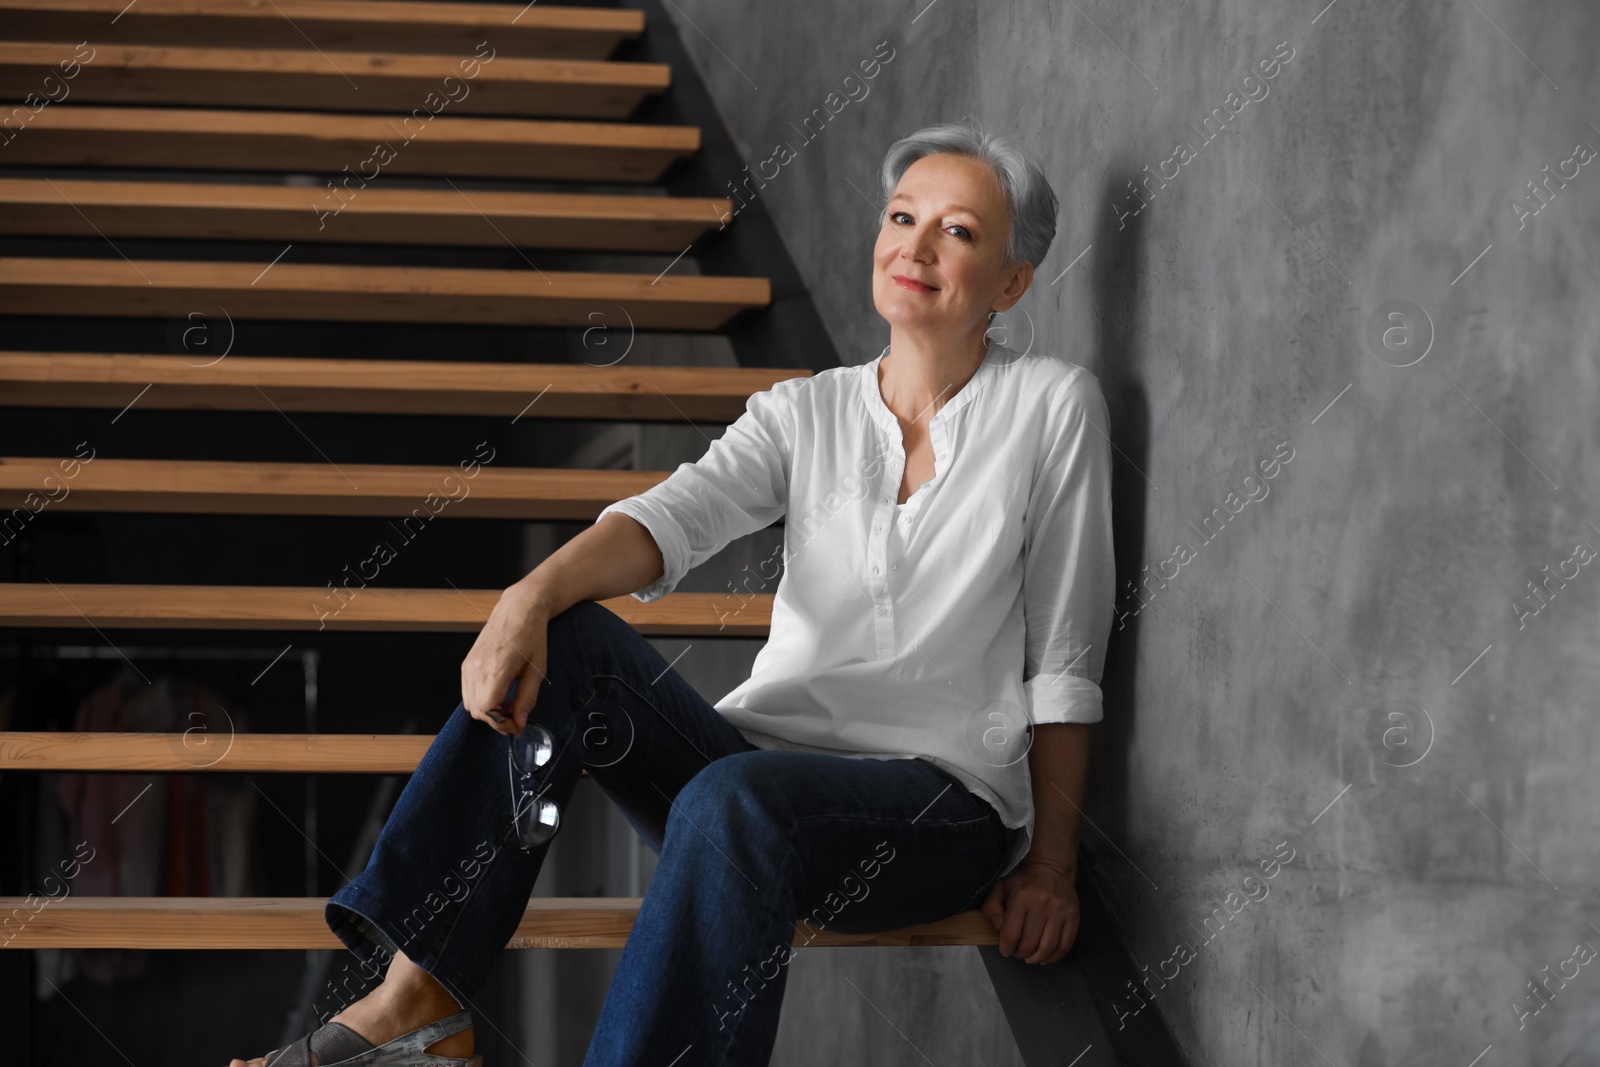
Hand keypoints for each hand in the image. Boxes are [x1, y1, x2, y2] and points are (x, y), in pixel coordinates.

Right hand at [460, 583, 550, 734]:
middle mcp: (477, 667)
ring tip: (509, 703)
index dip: (502, 723)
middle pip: (477, 711)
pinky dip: (481, 699)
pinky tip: (499, 693)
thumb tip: (519, 722)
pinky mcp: (466, 663)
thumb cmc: (531, 635)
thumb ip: (527, 698)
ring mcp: (469, 665)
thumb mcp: (537, 669)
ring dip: (489, 710)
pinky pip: (468, 692)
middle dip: (497, 719)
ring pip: (470, 704)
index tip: (516, 726)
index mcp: (496, 668)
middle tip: (516, 716)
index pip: (487, 709)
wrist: (518, 609)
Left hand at [980, 859, 1079, 964]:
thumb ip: (991, 908)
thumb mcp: (1000, 888)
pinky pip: (1065, 946)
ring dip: (1036, 958)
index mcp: (1021, 898)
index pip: (1011, 935)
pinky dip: (1054, 957)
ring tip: (1030, 957)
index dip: (1006, 949)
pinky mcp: (1074, 917)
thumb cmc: (1022, 884)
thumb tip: (998, 927)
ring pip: (1047, 948)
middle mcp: (1042, 904)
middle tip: (1018, 953)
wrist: (1051, 870)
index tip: (1005, 950)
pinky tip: (1045, 957)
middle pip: (1029, 944)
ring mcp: (1060, 911)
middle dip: (1020, 954)